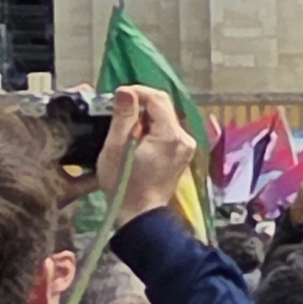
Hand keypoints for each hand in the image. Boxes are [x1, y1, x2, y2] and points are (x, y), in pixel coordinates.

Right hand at [98, 85, 199, 219]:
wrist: (140, 212)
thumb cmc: (124, 183)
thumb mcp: (116, 147)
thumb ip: (123, 117)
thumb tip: (126, 91)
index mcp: (171, 136)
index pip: (158, 99)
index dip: (138, 92)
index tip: (117, 95)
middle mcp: (185, 138)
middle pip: (164, 107)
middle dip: (141, 104)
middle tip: (118, 109)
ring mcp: (187, 146)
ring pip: (165, 118)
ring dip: (145, 116)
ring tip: (124, 124)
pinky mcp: (182, 153)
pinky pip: (167, 130)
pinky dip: (152, 127)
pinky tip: (136, 136)